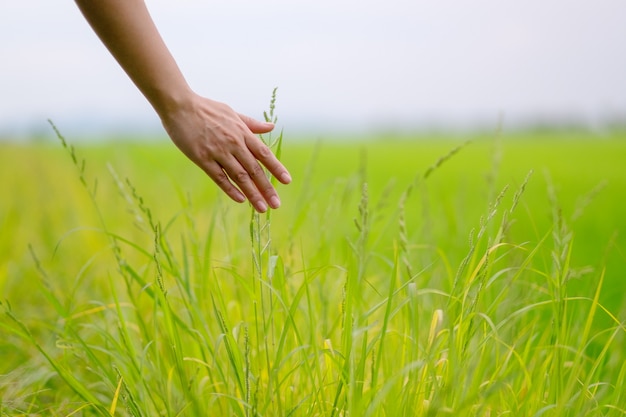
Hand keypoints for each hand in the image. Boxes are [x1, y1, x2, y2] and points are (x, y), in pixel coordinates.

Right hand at [161, 93, 291, 212]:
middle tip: (276, 204)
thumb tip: (271, 127)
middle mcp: (233, 143)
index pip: (264, 154)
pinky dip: (230, 189)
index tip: (286, 181)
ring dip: (252, 193)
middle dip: (267, 188)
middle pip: (254, 169)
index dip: (276, 168)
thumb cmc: (206, 108)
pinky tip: (240, 199)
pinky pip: (219, 177)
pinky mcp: (202, 158)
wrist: (180, 105)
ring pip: (239, 176)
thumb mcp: (232, 112)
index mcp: (242, 132)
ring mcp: (218, 151)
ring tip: (261, 207)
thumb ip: (251, 124)